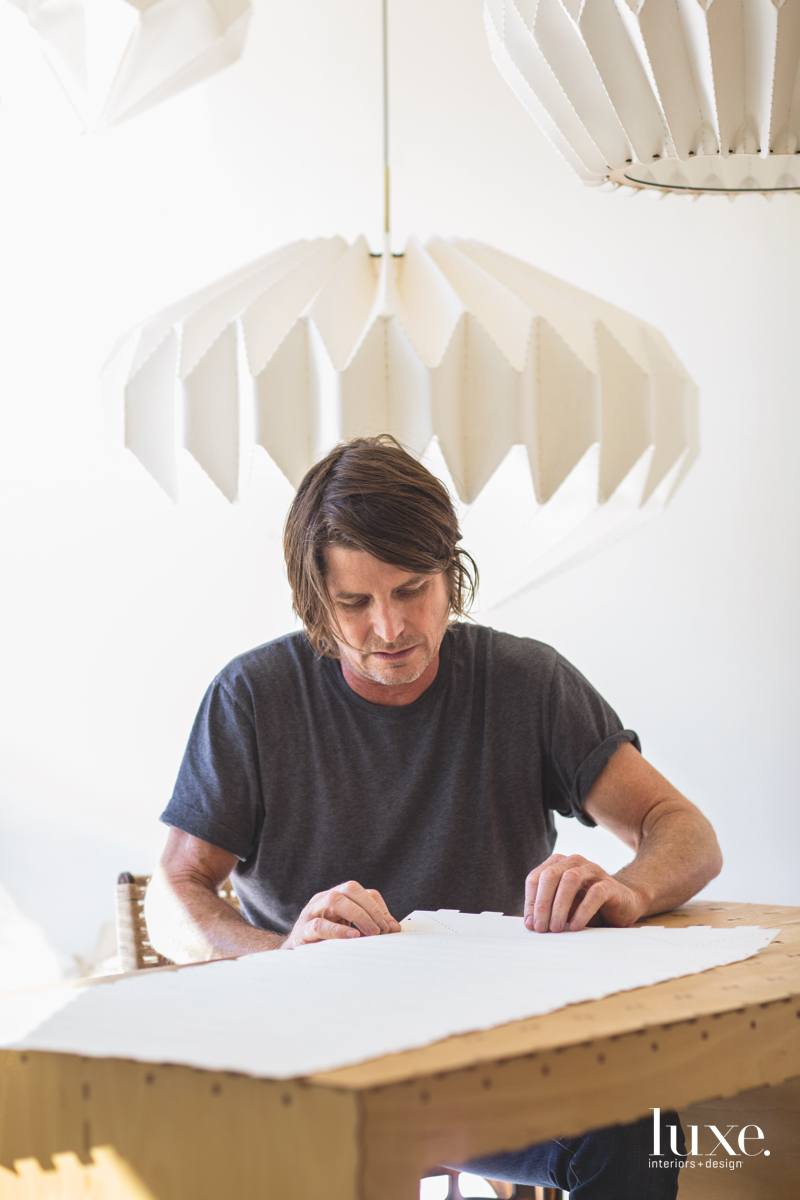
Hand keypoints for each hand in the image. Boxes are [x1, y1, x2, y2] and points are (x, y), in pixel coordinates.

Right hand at [282, 880, 400, 948]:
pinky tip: (353, 937)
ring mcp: (311, 913)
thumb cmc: (324, 943)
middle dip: (370, 907)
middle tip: (383, 930)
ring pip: (334, 899)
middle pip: (349, 889)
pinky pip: (319, 926)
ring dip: (358, 915)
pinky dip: (338, 930)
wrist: (293, 959)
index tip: (391, 927)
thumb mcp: (347, 931)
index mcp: (336, 897)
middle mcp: (323, 900)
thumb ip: (369, 926)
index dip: (378, 907)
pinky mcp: (302, 931)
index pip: (361, 891)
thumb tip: (395, 928)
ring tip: (372, 932)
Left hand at [523, 854, 645, 932]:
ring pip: (570, 880)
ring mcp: (592, 870)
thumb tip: (530, 924)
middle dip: (542, 903)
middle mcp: (573, 862)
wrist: (623, 904)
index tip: (531, 925)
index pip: (535, 878)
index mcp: (557, 864)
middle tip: (541, 928)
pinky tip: (576, 926)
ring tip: (557, 928)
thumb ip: (547, 911)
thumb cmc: (587, 905)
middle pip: (550, 876)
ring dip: (560, 906)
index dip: (530, 902)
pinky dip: (582, 911)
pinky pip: (594, 893)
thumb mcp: (563, 908)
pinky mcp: (609, 884)